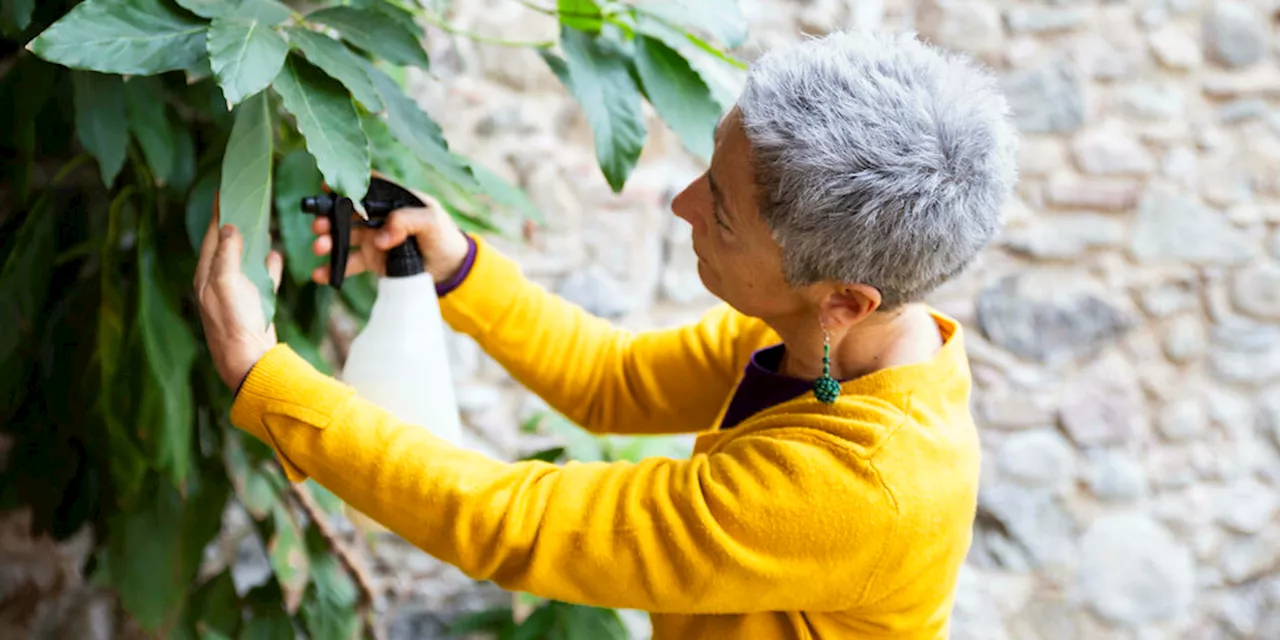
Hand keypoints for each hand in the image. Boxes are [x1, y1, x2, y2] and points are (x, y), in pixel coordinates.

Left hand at [194, 194, 282, 390]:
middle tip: (243, 203)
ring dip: (250, 243)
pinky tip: (274, 256)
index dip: (218, 214)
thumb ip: (226, 254)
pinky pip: (260, 279)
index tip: (225, 193)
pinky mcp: (252, 305)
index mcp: (206, 276)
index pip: (211, 237)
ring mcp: (236, 294)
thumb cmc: (234, 321)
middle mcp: (217, 283)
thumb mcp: (225, 282)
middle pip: (225, 246)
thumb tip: (230, 229)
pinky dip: (266, 266)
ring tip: (259, 224)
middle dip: (233, 224)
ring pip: (242, 260)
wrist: (249, 359)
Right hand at [310, 173, 470, 284]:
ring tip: (320, 247)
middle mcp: (378, 216)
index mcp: (392, 199)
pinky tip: (321, 274)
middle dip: (329, 218)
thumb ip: (407, 221)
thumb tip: (380, 237)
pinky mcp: (372, 259)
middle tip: (320, 225)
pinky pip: (350, 263)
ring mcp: (373, 238)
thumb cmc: (445, 237)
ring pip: (344, 237)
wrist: (450, 269)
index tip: (325, 187)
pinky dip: (334, 268)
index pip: (366, 187)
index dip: (345, 185)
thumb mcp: (432, 221)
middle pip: (348, 213)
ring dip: (329, 242)